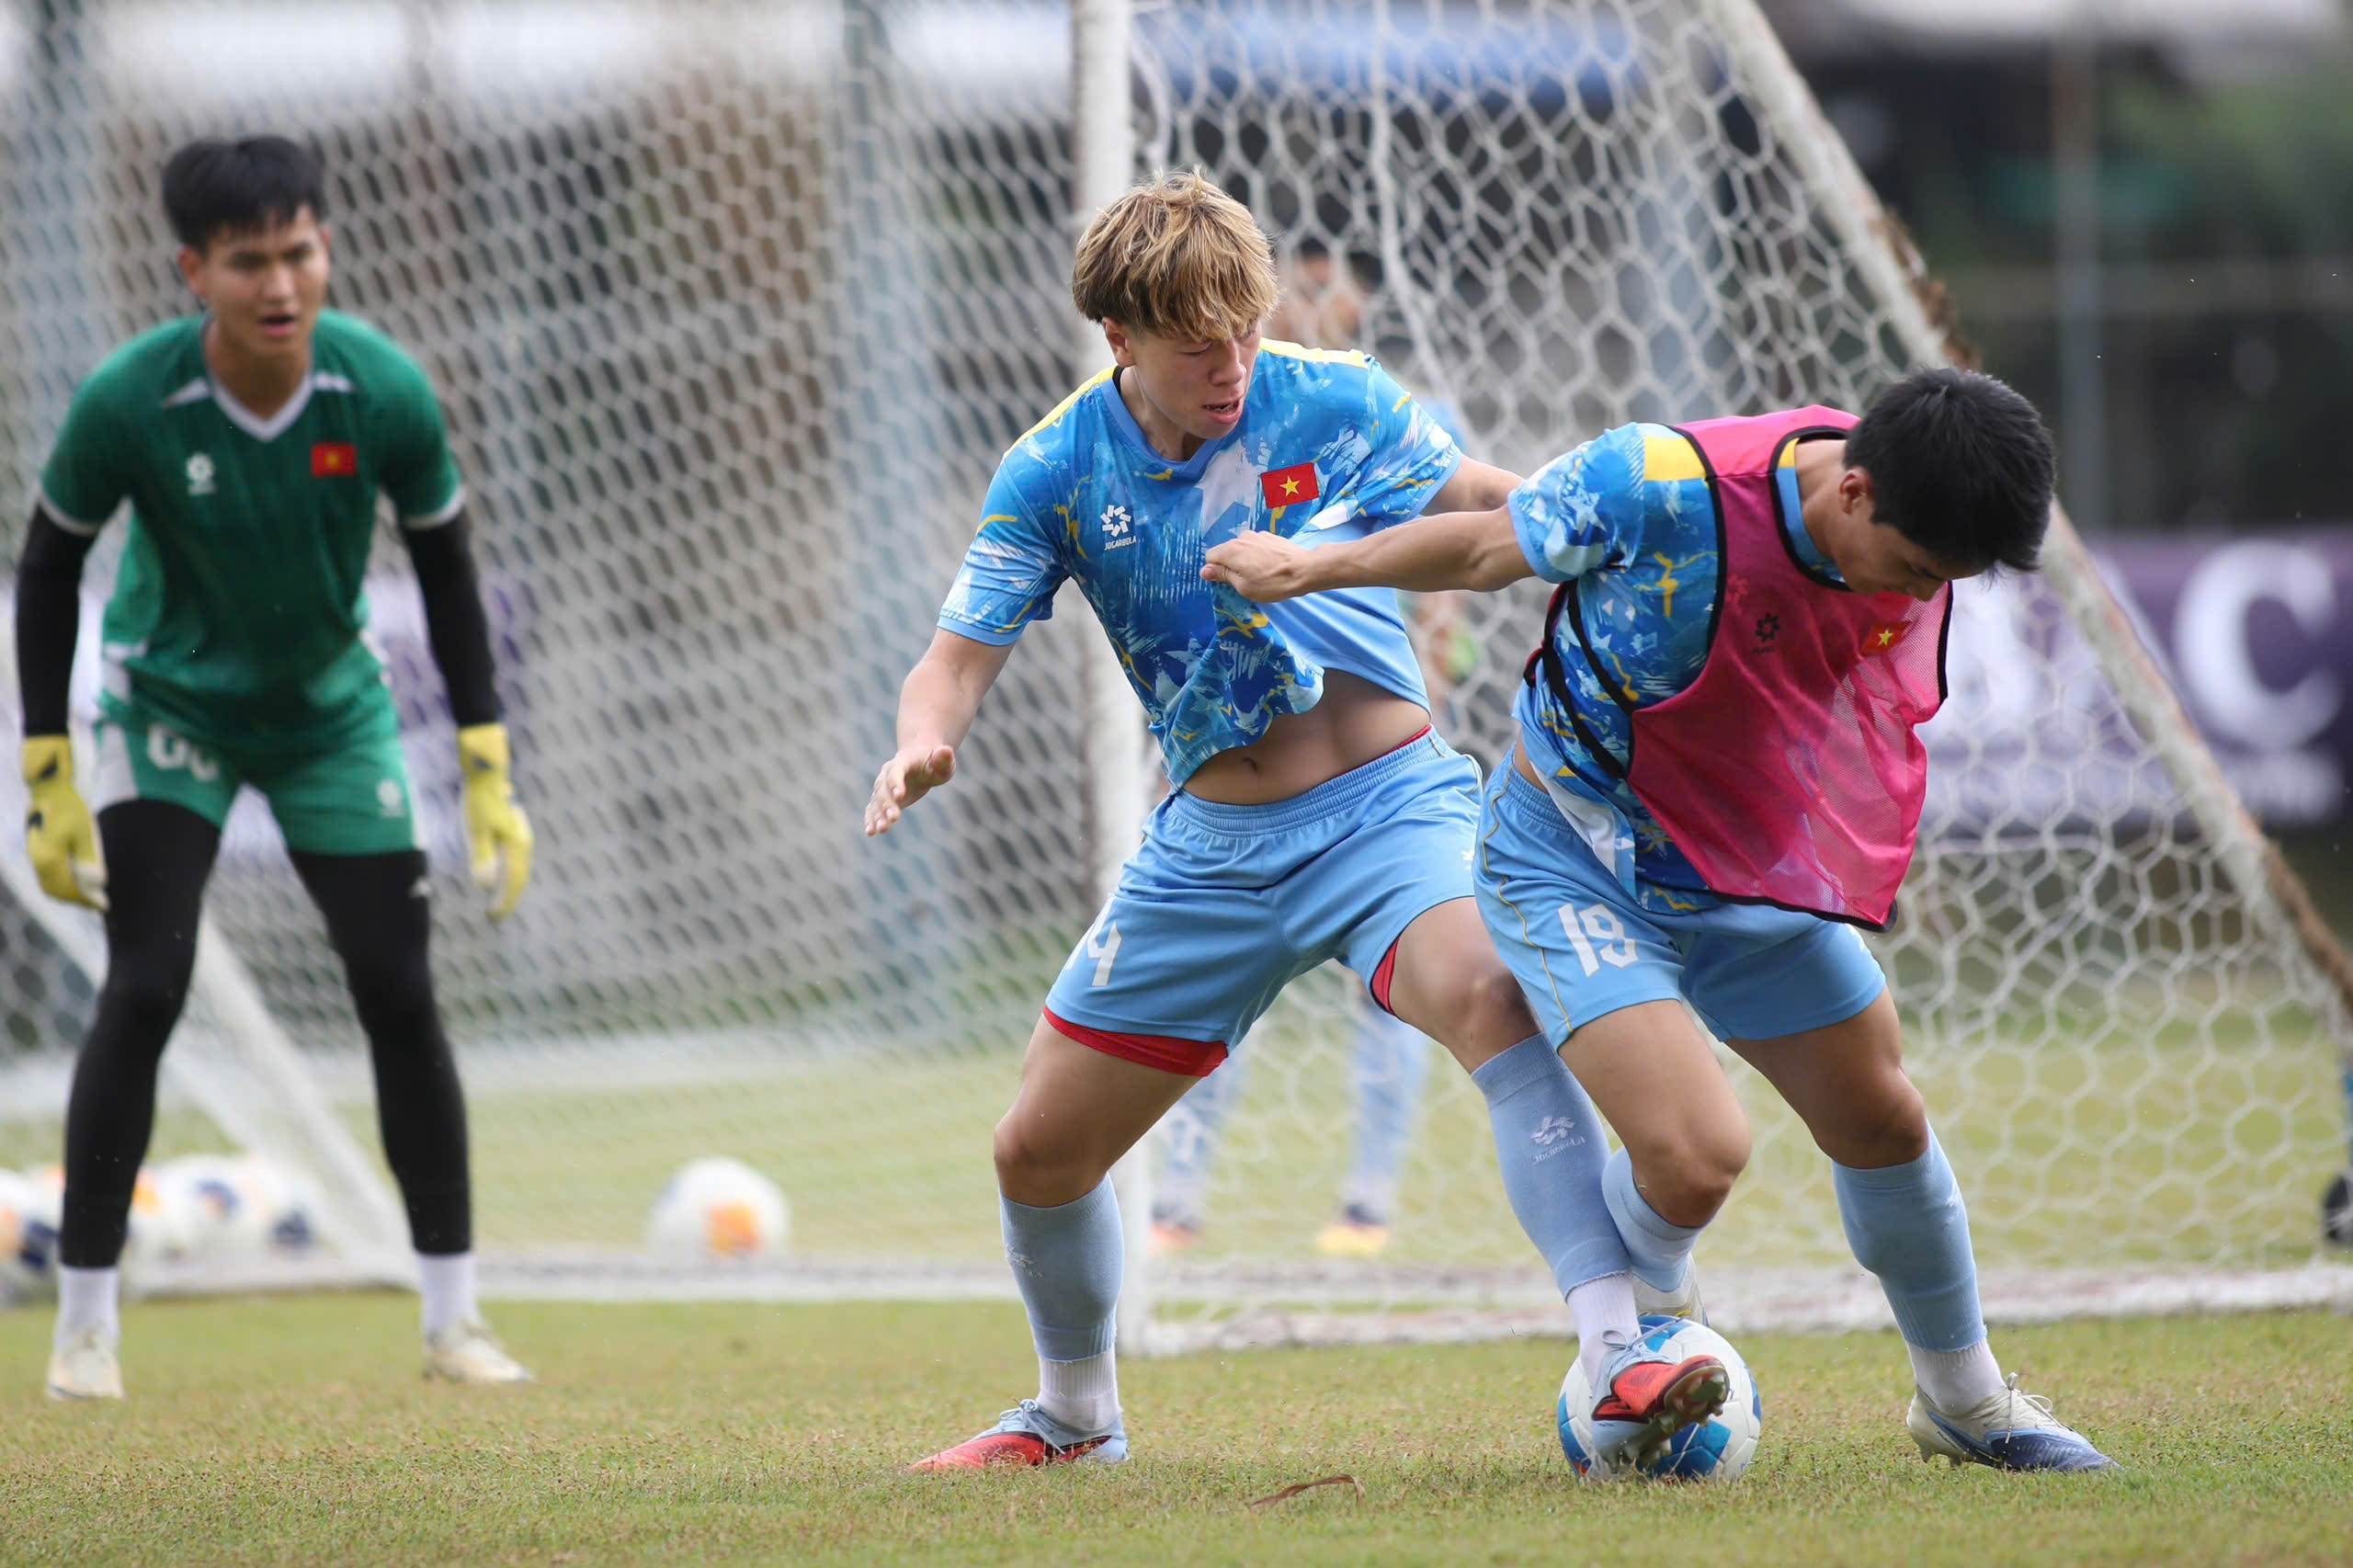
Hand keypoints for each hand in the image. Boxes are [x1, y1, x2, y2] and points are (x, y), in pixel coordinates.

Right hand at [21, 736, 106, 909]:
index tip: (105, 905)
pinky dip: (62, 881)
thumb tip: (97, 884)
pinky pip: (47, 873)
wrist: (49, 785)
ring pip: (50, 883)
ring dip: (69, 892)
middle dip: (78, 899)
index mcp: (48, 859)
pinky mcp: (36, 846)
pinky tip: (76, 879)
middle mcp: (37, 860)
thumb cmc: (70, 806)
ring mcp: (34, 853)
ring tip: (89, 895)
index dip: (87, 900)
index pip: (68, 890)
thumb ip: (89, 859)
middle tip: (98, 903)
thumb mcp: (85, 832)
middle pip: (57, 890)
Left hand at [457, 723, 533, 919]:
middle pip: (520, 877)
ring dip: (510, 885)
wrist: (488, 774)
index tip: (492, 919)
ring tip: (499, 897)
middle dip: (508, 898)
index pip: (513, 883)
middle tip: (494, 914)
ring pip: (519, 867)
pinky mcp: (513, 828)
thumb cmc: (479, 802)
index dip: (504, 903)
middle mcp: (524, 843)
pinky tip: (501, 870)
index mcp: (517, 847)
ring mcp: (521, 835)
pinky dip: (509, 870)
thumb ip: (482, 858)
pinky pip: (515, 857)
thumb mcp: (475, 831)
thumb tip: (485, 886)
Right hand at [865, 743, 954, 836]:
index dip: (896, 783)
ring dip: (877, 815)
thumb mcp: (943, 761)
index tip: (900, 796)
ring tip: (879, 830)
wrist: (921, 763)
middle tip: (894, 818)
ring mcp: (883, 787)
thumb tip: (946, 751)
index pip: (896, 771)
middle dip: (887, 804)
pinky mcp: (883, 800)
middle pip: (884, 789)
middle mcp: (887, 774)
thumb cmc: (935, 763)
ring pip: (876, 801)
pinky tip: (870, 832)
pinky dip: (871, 820)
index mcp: (902, 761)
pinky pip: (873, 809)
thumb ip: (943, 757)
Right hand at [1200, 531, 1315, 602]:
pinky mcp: (1271, 536)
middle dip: (1231, 565)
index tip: (1228, 582)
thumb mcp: (1243, 586)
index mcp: (1231, 550)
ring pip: (1242, 549)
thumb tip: (1204, 570)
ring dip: (1246, 560)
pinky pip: (1256, 546)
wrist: (1305, 570)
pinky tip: (1271, 566)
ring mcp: (1258, 535)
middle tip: (1247, 581)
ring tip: (1262, 574)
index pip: (1210, 557)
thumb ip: (1222, 575)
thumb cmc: (1272, 583)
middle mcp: (1241, 537)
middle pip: (1226, 552)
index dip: (1216, 571)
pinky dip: (1259, 555)